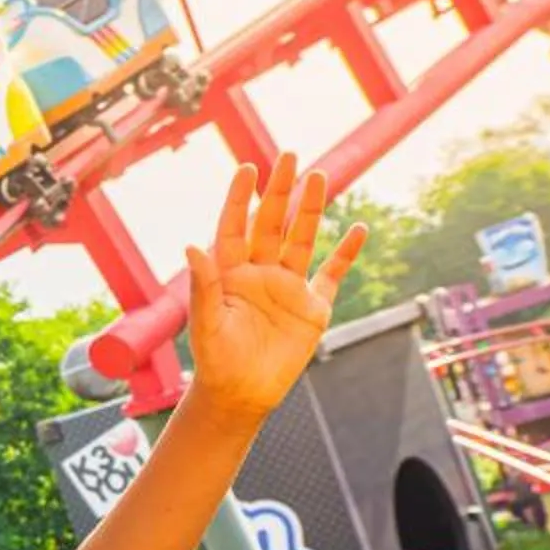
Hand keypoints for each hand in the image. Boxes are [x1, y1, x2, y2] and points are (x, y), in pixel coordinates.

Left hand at [183, 154, 366, 421]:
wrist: (241, 394)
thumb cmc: (215, 360)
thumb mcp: (206, 322)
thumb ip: (203, 285)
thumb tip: (191, 246)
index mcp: (230, 272)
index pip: (235, 226)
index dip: (240, 198)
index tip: (247, 168)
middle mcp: (260, 272)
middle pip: (271, 223)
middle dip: (279, 191)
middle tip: (289, 155)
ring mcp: (288, 287)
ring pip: (302, 240)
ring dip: (311, 210)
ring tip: (319, 176)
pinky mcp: (313, 308)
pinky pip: (332, 274)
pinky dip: (346, 253)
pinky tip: (358, 229)